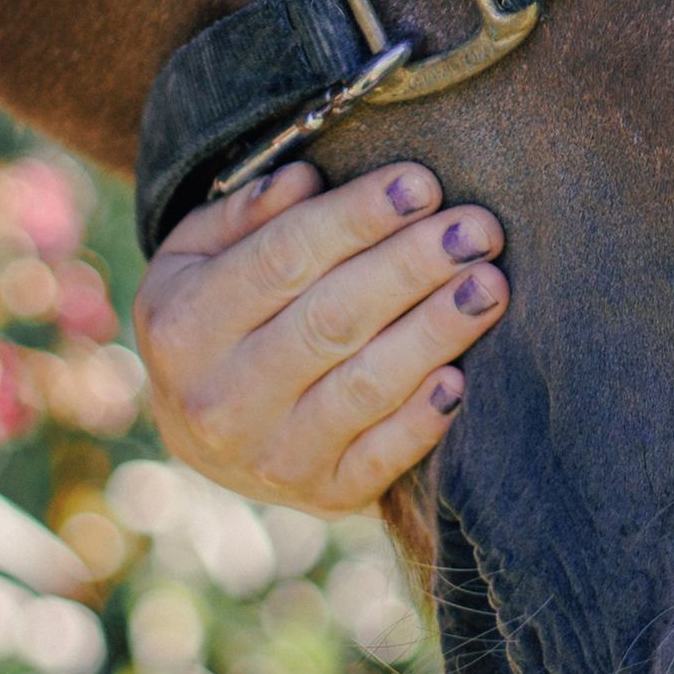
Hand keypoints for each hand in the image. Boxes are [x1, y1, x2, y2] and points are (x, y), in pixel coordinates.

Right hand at [134, 158, 507, 512]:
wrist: (198, 432)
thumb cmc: (213, 315)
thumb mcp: (195, 254)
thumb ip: (246, 213)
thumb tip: (305, 178)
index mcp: (183, 325)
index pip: (282, 259)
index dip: (356, 218)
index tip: (421, 183)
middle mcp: (221, 398)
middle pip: (332, 319)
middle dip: (411, 267)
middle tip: (477, 227)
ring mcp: (272, 456)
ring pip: (364, 386)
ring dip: (435, 332)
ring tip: (490, 284)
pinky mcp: (324, 495)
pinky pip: (382, 459)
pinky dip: (423, 419)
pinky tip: (461, 375)